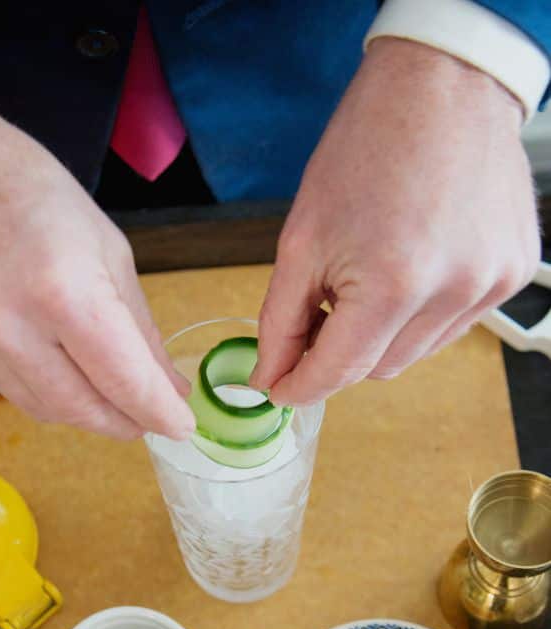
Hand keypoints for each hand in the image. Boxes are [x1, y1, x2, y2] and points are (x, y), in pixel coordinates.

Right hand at [0, 50, 192, 439]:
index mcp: (61, 288)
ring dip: (84, 409)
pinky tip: (48, 356)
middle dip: (124, 422)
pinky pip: (8, 388)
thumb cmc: (18, 184)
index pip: (123, 380)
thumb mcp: (103, 243)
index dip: (159, 413)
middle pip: (82, 409)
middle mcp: (8, 327)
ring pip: (45, 409)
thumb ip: (138, 326)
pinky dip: (41, 384)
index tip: (181, 425)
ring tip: (105, 390)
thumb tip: (169, 387)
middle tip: (148, 418)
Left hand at [253, 38, 540, 404]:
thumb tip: (271, 378)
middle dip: (340, 352)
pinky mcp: (512, 274)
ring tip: (371, 275)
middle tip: (320, 312)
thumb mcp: (301, 239)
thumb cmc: (366, 148)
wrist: (441, 86)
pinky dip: (421, 314)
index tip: (279, 388)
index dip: (300, 386)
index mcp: (393, 284)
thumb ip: (281, 321)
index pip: (338, 372)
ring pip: (415, 353)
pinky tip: (411, 265)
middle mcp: (452, 293)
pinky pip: (451, 326)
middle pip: (378, 369)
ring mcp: (490, 285)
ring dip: (382, 335)